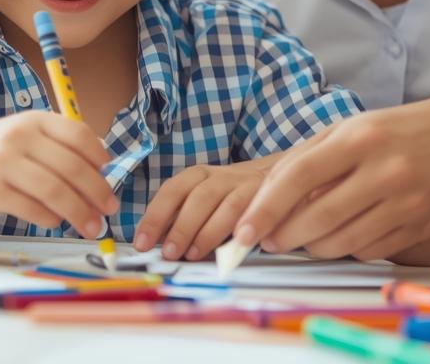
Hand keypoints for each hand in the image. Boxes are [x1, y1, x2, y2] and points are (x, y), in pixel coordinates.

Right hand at [0, 112, 117, 236]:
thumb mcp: (23, 135)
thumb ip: (56, 147)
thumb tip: (99, 172)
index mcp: (33, 121)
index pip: (77, 134)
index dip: (98, 156)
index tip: (108, 174)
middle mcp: (19, 137)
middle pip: (71, 167)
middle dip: (96, 192)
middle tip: (109, 210)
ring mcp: (3, 163)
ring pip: (55, 191)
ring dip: (79, 212)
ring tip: (91, 226)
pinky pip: (32, 209)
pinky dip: (50, 218)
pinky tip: (55, 221)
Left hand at [131, 156, 279, 260]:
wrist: (288, 174)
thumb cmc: (238, 196)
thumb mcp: (208, 199)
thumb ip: (186, 216)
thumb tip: (157, 243)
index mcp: (202, 175)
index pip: (173, 190)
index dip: (155, 215)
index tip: (141, 242)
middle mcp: (224, 176)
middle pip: (198, 196)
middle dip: (180, 226)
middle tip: (168, 253)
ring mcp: (249, 185)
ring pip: (226, 204)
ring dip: (207, 232)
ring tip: (193, 255)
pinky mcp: (272, 197)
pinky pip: (258, 212)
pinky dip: (243, 231)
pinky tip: (234, 248)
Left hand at [231, 93, 429, 261]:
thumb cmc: (402, 129)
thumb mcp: (356, 126)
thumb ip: (312, 155)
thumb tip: (267, 195)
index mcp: (362, 136)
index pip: (299, 176)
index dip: (265, 207)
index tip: (243, 230)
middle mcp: (386, 169)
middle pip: (317, 217)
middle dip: (282, 234)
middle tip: (266, 239)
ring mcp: (407, 201)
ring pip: (342, 241)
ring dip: (311, 246)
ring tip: (299, 237)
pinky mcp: (422, 224)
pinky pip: (370, 250)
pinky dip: (346, 249)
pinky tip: (340, 237)